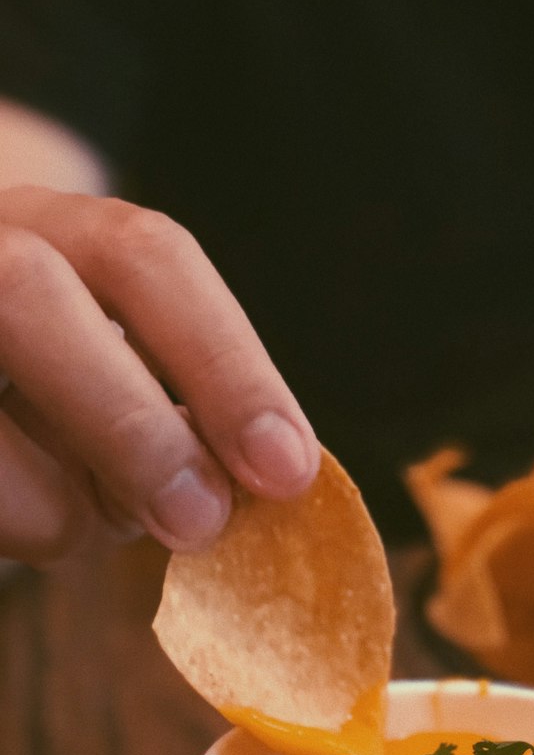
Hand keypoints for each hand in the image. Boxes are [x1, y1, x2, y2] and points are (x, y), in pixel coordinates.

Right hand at [0, 185, 319, 564]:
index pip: (145, 256)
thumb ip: (189, 408)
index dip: (225, 364)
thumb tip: (262, 479)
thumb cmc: (64, 392)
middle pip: (30, 294)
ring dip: (61, 501)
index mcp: (56, 230)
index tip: (286, 469)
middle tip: (201, 523)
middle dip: (131, 425)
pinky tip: (37, 519)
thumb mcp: (130, 376)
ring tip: (99, 525)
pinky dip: (18, 524)